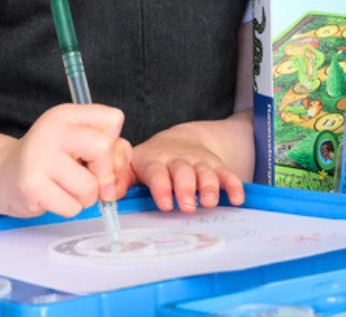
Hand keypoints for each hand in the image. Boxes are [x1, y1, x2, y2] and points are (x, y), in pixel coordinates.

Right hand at [0, 104, 127, 218]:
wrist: (2, 176)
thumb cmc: (50, 160)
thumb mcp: (79, 143)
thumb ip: (110, 148)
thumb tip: (120, 164)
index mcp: (66, 114)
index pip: (113, 119)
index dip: (113, 142)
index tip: (96, 153)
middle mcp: (51, 130)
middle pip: (104, 147)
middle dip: (104, 172)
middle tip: (88, 177)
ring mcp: (39, 158)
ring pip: (90, 186)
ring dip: (86, 197)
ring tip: (67, 188)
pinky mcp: (32, 187)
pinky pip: (72, 207)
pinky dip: (69, 208)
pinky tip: (53, 197)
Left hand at [127, 126, 245, 212]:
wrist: (179, 140)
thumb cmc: (151, 161)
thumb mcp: (132, 166)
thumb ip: (120, 179)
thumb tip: (107, 194)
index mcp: (154, 160)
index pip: (158, 173)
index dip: (162, 187)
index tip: (167, 204)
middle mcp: (178, 159)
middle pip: (183, 172)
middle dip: (187, 188)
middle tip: (188, 206)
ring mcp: (198, 161)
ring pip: (205, 172)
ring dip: (209, 187)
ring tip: (210, 203)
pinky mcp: (216, 165)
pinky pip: (227, 174)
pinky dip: (234, 185)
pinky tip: (237, 199)